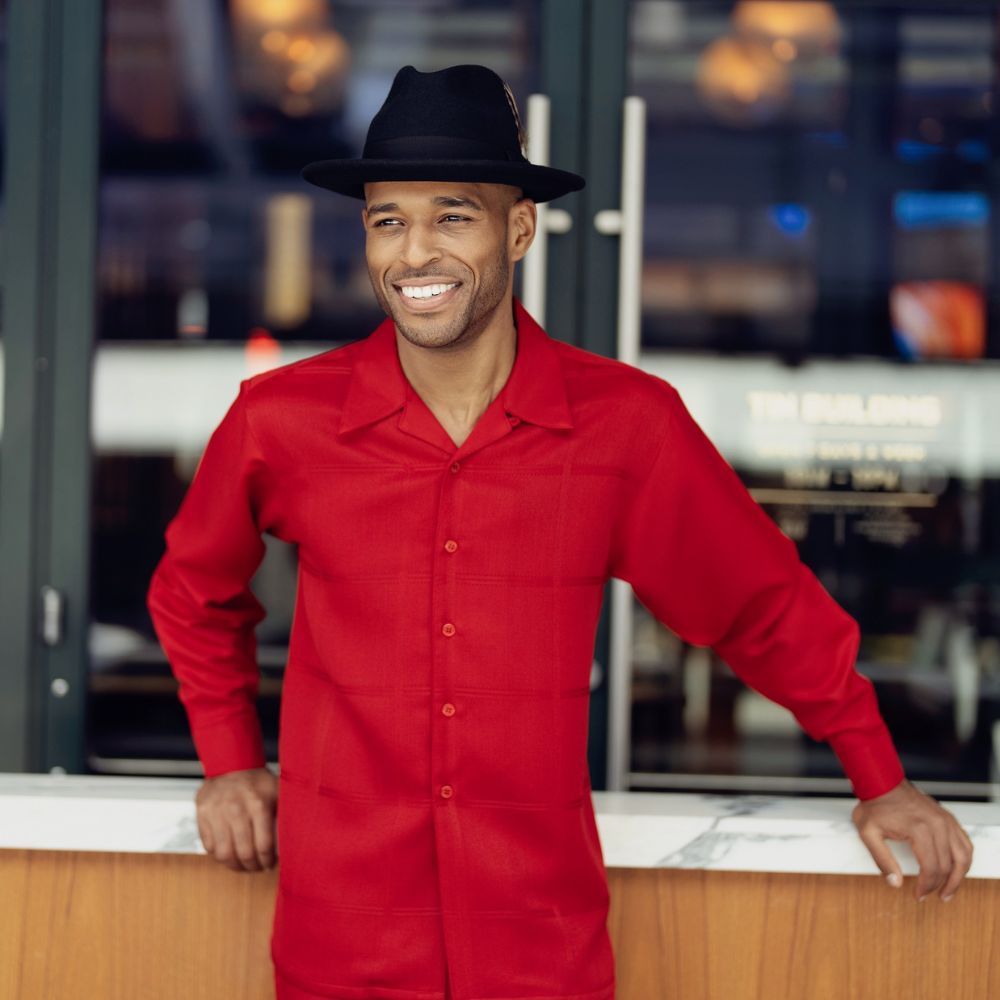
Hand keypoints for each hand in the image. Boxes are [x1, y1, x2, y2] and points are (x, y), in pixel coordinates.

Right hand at [195, 766, 277, 872]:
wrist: (231, 763)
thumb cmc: (257, 781)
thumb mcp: (277, 791)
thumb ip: (286, 813)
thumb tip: (298, 837)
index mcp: (258, 804)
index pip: (263, 845)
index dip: (267, 861)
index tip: (270, 864)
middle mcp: (236, 809)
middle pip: (244, 853)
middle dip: (253, 866)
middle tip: (257, 867)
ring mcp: (217, 812)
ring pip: (224, 854)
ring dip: (235, 866)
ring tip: (243, 865)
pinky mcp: (202, 815)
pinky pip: (209, 846)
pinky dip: (219, 855)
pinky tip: (229, 853)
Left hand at [852, 778, 972, 900]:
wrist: (881, 782)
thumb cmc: (874, 805)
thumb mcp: (868, 833)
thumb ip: (881, 860)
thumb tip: (895, 883)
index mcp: (919, 829)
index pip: (931, 868)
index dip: (926, 886)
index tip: (918, 895)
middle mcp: (937, 825)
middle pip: (948, 865)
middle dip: (940, 885)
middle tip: (931, 896)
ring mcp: (945, 820)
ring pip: (963, 856)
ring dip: (958, 877)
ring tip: (948, 891)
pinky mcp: (948, 818)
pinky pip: (964, 843)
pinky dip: (964, 859)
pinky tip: (956, 869)